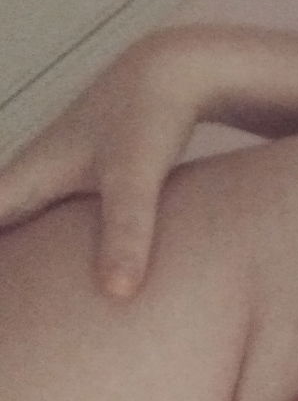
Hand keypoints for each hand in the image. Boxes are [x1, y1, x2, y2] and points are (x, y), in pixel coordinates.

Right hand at [0, 31, 210, 297]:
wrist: (176, 74)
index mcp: (26, 181)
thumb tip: (117, 294)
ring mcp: (59, 181)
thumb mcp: (137, 177)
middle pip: (1, 232)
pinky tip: (89, 280)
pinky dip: (55, 252)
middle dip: (5, 276)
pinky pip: (58, 225)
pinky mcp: (90, 185)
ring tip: (27, 318)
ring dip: (23, 263)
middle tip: (10, 326)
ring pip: (26, 228)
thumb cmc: (150, 120)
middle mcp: (32, 180)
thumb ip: (127, 233)